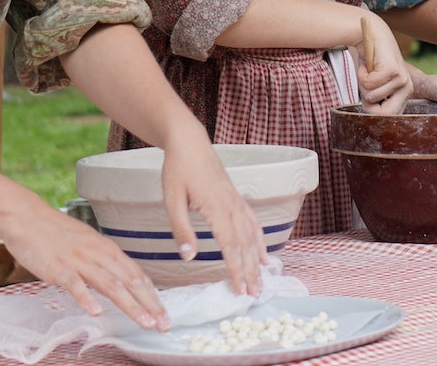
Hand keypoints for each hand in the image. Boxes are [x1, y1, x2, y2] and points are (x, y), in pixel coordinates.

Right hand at [0, 202, 172, 329]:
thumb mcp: (88, 243)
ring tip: (143, 321)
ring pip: (110, 285)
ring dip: (129, 305)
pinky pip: (74, 284)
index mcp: (107, 249)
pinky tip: (95, 312)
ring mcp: (79, 260)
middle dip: (149, 304)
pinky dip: (86, 298)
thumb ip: (104, 261)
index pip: (136, 274)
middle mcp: (98, 254)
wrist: (27, 217)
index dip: (152, 295)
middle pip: (130, 281)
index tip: (163, 313)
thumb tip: (120, 276)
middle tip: (163, 323)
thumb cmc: (56, 232)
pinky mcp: (58, 267)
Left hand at [160, 132, 267, 296]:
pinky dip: (260, 239)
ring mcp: (237, 201)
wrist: (189, 143)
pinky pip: (253, 222)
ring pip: (252, 234)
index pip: (230, 245)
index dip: (236, 269)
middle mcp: (232, 206)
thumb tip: (189, 256)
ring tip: (263, 279)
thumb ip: (181, 228)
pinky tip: (263, 252)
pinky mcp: (236, 197)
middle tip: (255, 293)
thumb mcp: (172, 200)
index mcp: (216, 208)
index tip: (240, 289)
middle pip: (246, 244)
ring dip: (258, 259)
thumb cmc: (177, 170)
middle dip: (251, 271)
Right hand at [357, 14, 412, 113]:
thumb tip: (373, 119)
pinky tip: (368, 64)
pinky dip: (361, 74)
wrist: (370, 35)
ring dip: (363, 83)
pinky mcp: (393, 71)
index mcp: (404, 94)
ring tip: (369, 70)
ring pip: (372, 97)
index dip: (373, 110)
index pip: (388, 118)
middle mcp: (407, 88)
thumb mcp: (374, 87)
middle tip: (367, 84)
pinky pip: (369, 84)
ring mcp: (402, 80)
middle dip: (367, 101)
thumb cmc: (370, 63)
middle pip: (383, 114)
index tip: (369, 95)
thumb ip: (377, 102)